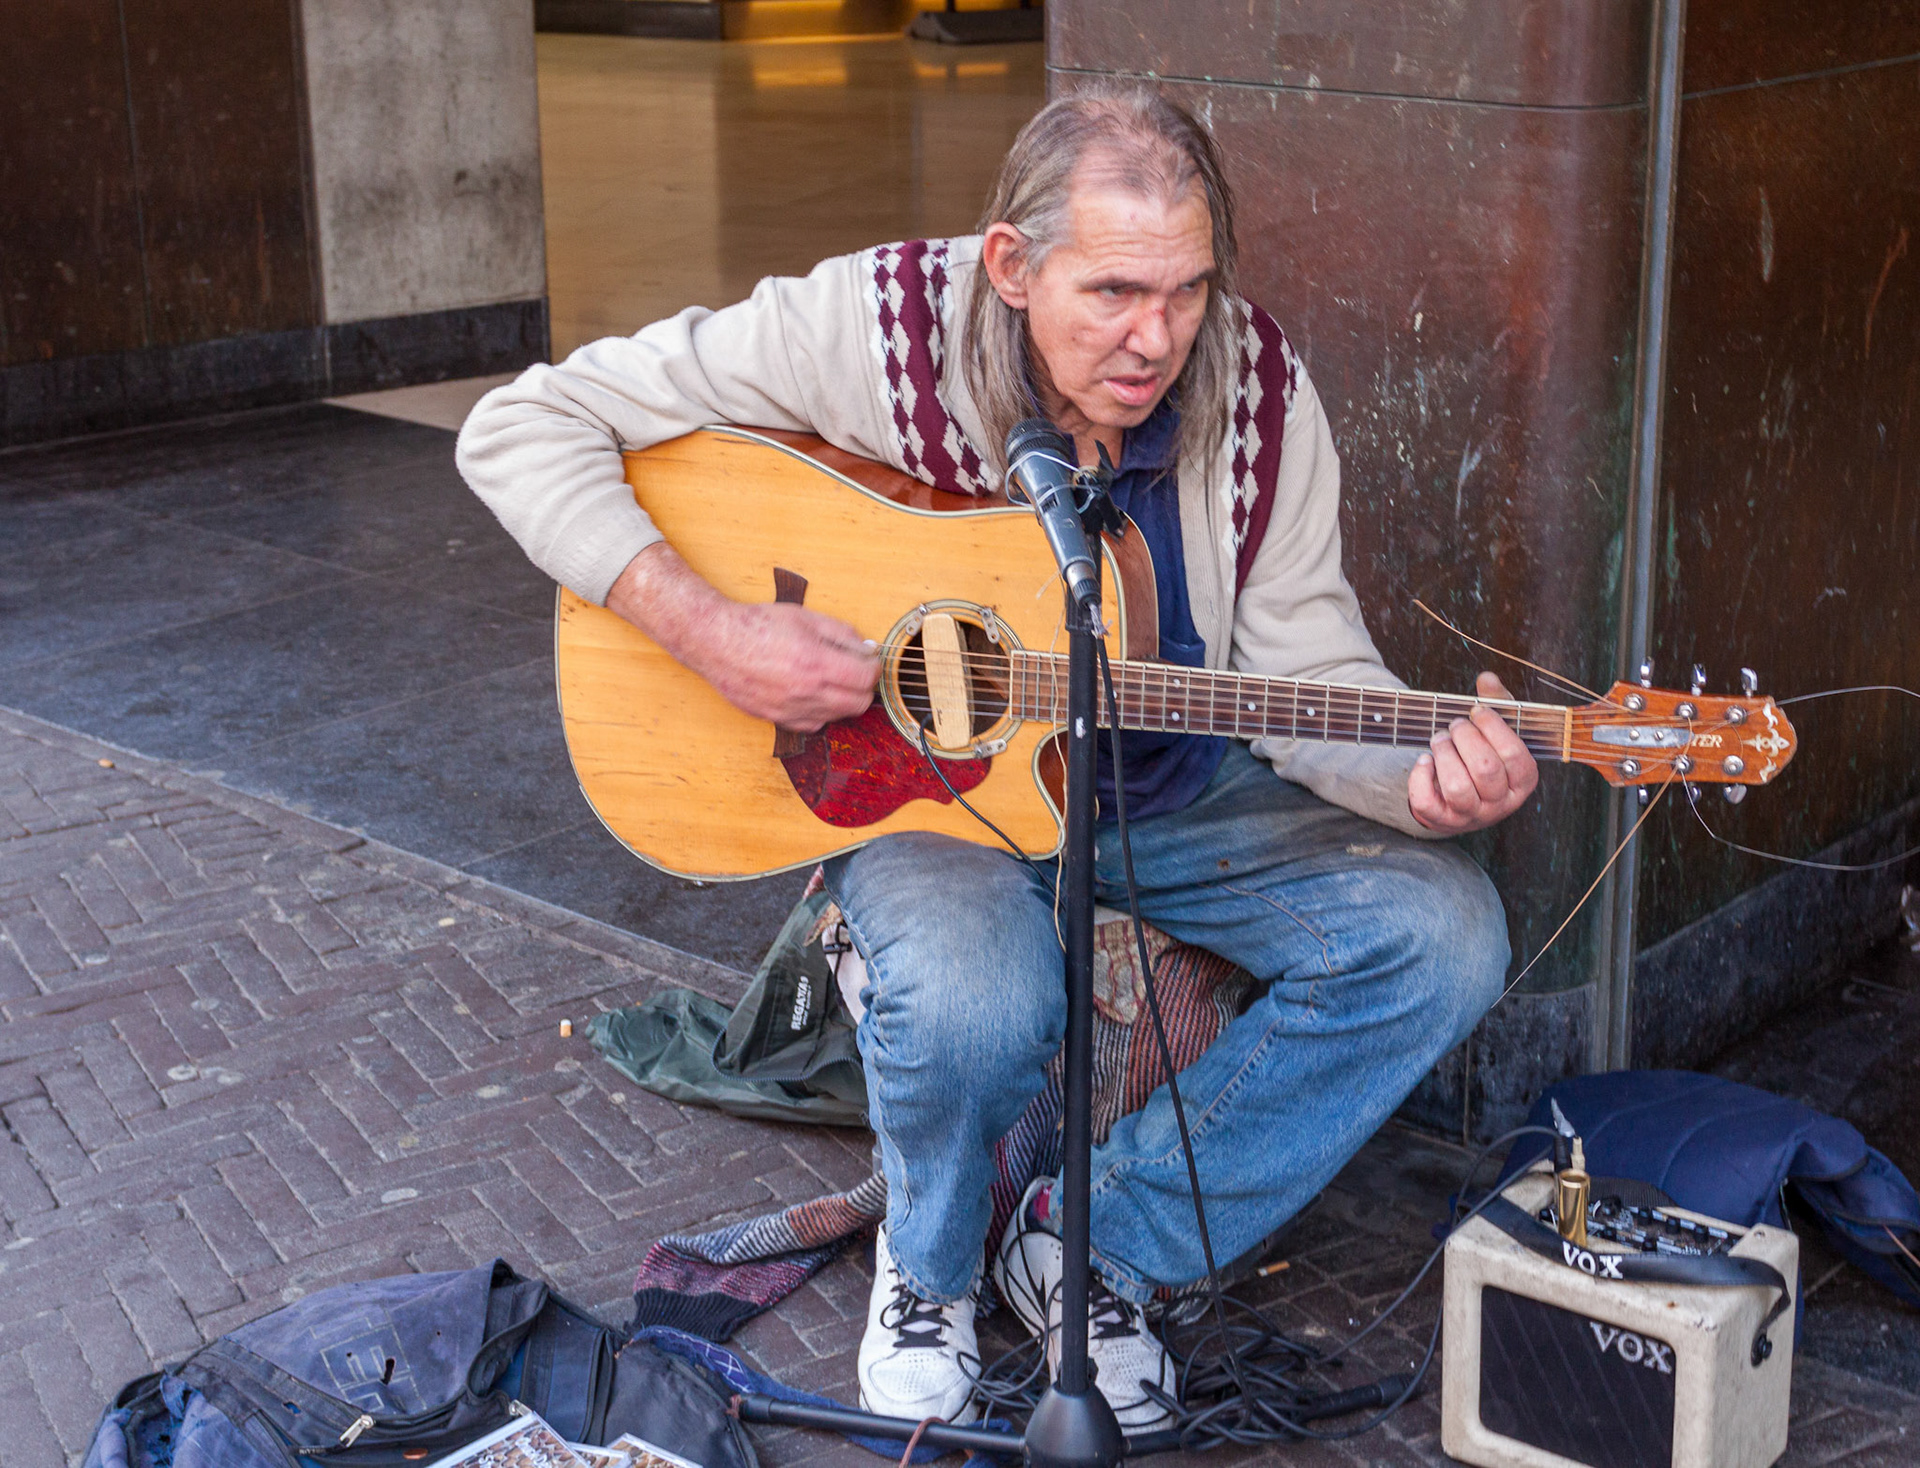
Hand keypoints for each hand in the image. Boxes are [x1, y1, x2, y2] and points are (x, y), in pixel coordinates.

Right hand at [606, 543, 878, 729]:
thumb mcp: (806, 617)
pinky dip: (820, 711)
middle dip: (863, 686)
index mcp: (816, 663)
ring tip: (829, 677)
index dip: (873, 667)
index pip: (867, 678)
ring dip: (842, 699)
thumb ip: (843, 634)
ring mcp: (791, 710)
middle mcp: (806, 693)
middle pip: (858, 704)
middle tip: (854, 669)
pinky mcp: (777, 720)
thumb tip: (868, 650)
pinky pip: (813, 724)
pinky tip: (810, 691)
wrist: (716, 642)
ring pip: (837, 716)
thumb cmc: (758, 625)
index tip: (868, 659)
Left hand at [1408, 672, 1538, 833]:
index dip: (1494, 727)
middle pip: (1485, 769)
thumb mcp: (1496, 731)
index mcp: (1522, 781)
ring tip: (1439, 739)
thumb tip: (1487, 679)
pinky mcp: (1442, 820)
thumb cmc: (1483, 756)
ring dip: (1444, 754)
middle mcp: (1501, 803)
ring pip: (1457, 787)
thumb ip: (1497, 703)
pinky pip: (1427, 803)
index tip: (1477, 710)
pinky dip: (1420, 777)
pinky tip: (1424, 760)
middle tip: (1455, 724)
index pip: (1515, 755)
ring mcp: (1472, 816)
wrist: (1458, 796)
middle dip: (1465, 738)